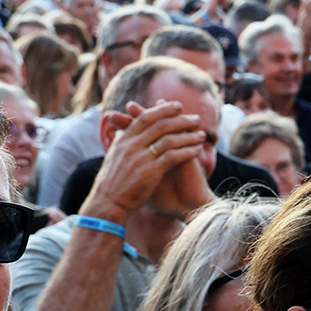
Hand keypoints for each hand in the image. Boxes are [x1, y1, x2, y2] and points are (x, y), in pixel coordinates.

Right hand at [83, 100, 209, 221]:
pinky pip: (173, 157)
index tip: (177, 106)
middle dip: (181, 120)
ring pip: (169, 140)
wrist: (107, 204)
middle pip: (160, 125)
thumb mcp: (112, 158)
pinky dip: (187, 152)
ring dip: (188, 136)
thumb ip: (119, 143)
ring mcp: (140, 158)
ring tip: (202, 135)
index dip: (163, 109)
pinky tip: (197, 151)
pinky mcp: (150, 172)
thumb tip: (120, 131)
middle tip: (197, 118)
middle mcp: (131, 146)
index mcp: (123, 140)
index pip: (145, 117)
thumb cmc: (112, 183)